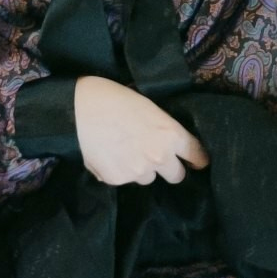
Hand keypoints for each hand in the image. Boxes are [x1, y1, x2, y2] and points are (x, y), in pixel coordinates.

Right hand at [74, 76, 208, 186]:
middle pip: (176, 176)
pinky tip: (108, 153)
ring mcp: (137, 171)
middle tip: (156, 156)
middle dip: (169, 167)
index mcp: (171, 135)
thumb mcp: (150, 108)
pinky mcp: (116, 179)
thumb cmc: (116, 98)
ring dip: (142, 169)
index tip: (195, 161)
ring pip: (148, 178)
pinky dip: (119, 170)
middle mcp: (159, 157)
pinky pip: (124, 179)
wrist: (80, 106)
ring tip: (125, 150)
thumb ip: (165, 130)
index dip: (196, 159)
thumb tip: (172, 146)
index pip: (196, 156)